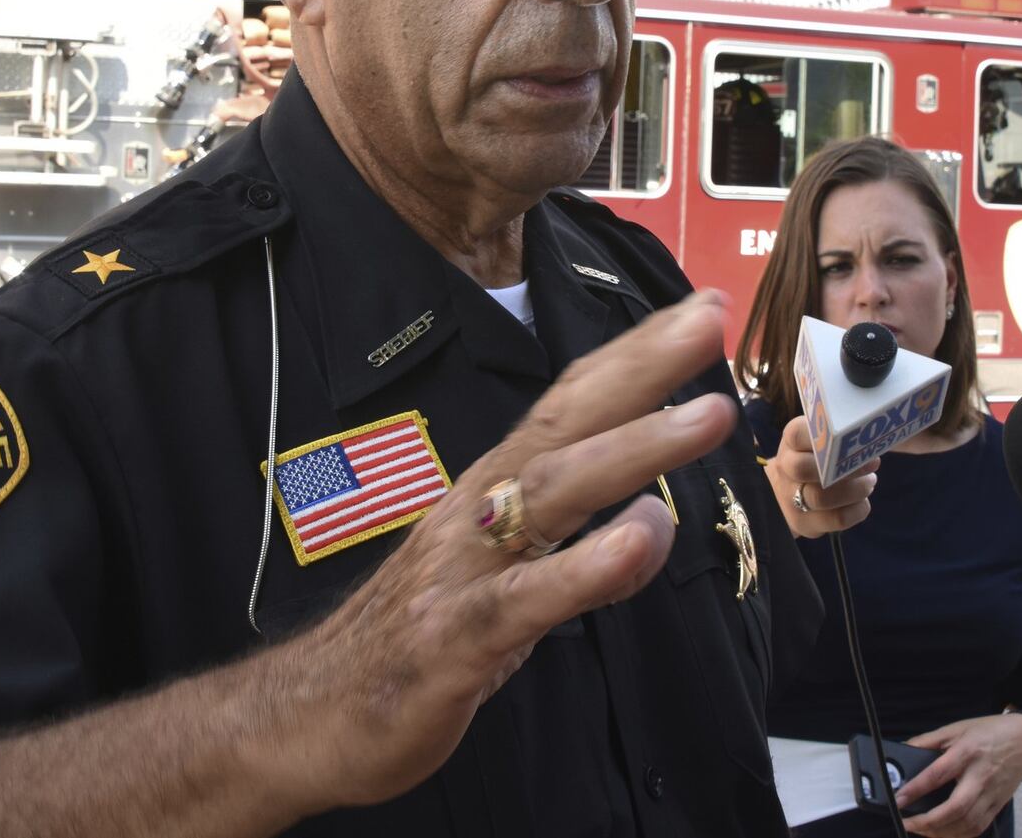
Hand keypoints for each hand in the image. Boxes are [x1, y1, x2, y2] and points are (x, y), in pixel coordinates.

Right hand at [279, 290, 738, 814]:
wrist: (312, 714)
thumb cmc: (417, 636)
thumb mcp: (506, 583)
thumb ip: (577, 546)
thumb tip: (654, 515)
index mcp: (493, 491)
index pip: (571, 408)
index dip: (633, 357)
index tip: (700, 307)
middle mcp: (479, 510)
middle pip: (567, 426)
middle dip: (641, 370)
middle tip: (708, 319)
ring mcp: (464, 568)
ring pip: (553, 494)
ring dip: (633, 449)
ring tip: (706, 416)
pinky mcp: (454, 638)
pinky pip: (525, 599)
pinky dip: (583, 568)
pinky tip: (639, 540)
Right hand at [763, 415, 877, 535]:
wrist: (781, 493)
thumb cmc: (811, 460)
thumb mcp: (815, 441)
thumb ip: (836, 435)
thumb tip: (870, 433)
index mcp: (790, 443)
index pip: (798, 434)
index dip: (829, 437)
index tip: (854, 439)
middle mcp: (785, 470)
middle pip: (805, 468)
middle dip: (846, 467)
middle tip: (871, 465)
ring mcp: (790, 499)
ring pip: (822, 498)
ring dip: (856, 490)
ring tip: (868, 483)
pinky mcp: (804, 523)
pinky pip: (837, 520)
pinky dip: (858, 510)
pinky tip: (861, 502)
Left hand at [894, 713, 1021, 836]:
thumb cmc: (988, 732)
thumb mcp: (955, 728)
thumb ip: (927, 740)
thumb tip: (902, 749)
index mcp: (966, 752)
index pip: (938, 775)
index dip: (916, 789)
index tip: (898, 800)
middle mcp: (980, 776)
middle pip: (956, 808)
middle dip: (929, 821)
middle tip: (907, 822)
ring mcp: (992, 794)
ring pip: (968, 823)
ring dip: (942, 832)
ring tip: (920, 829)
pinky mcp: (999, 805)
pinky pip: (980, 827)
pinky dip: (960, 834)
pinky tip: (943, 833)